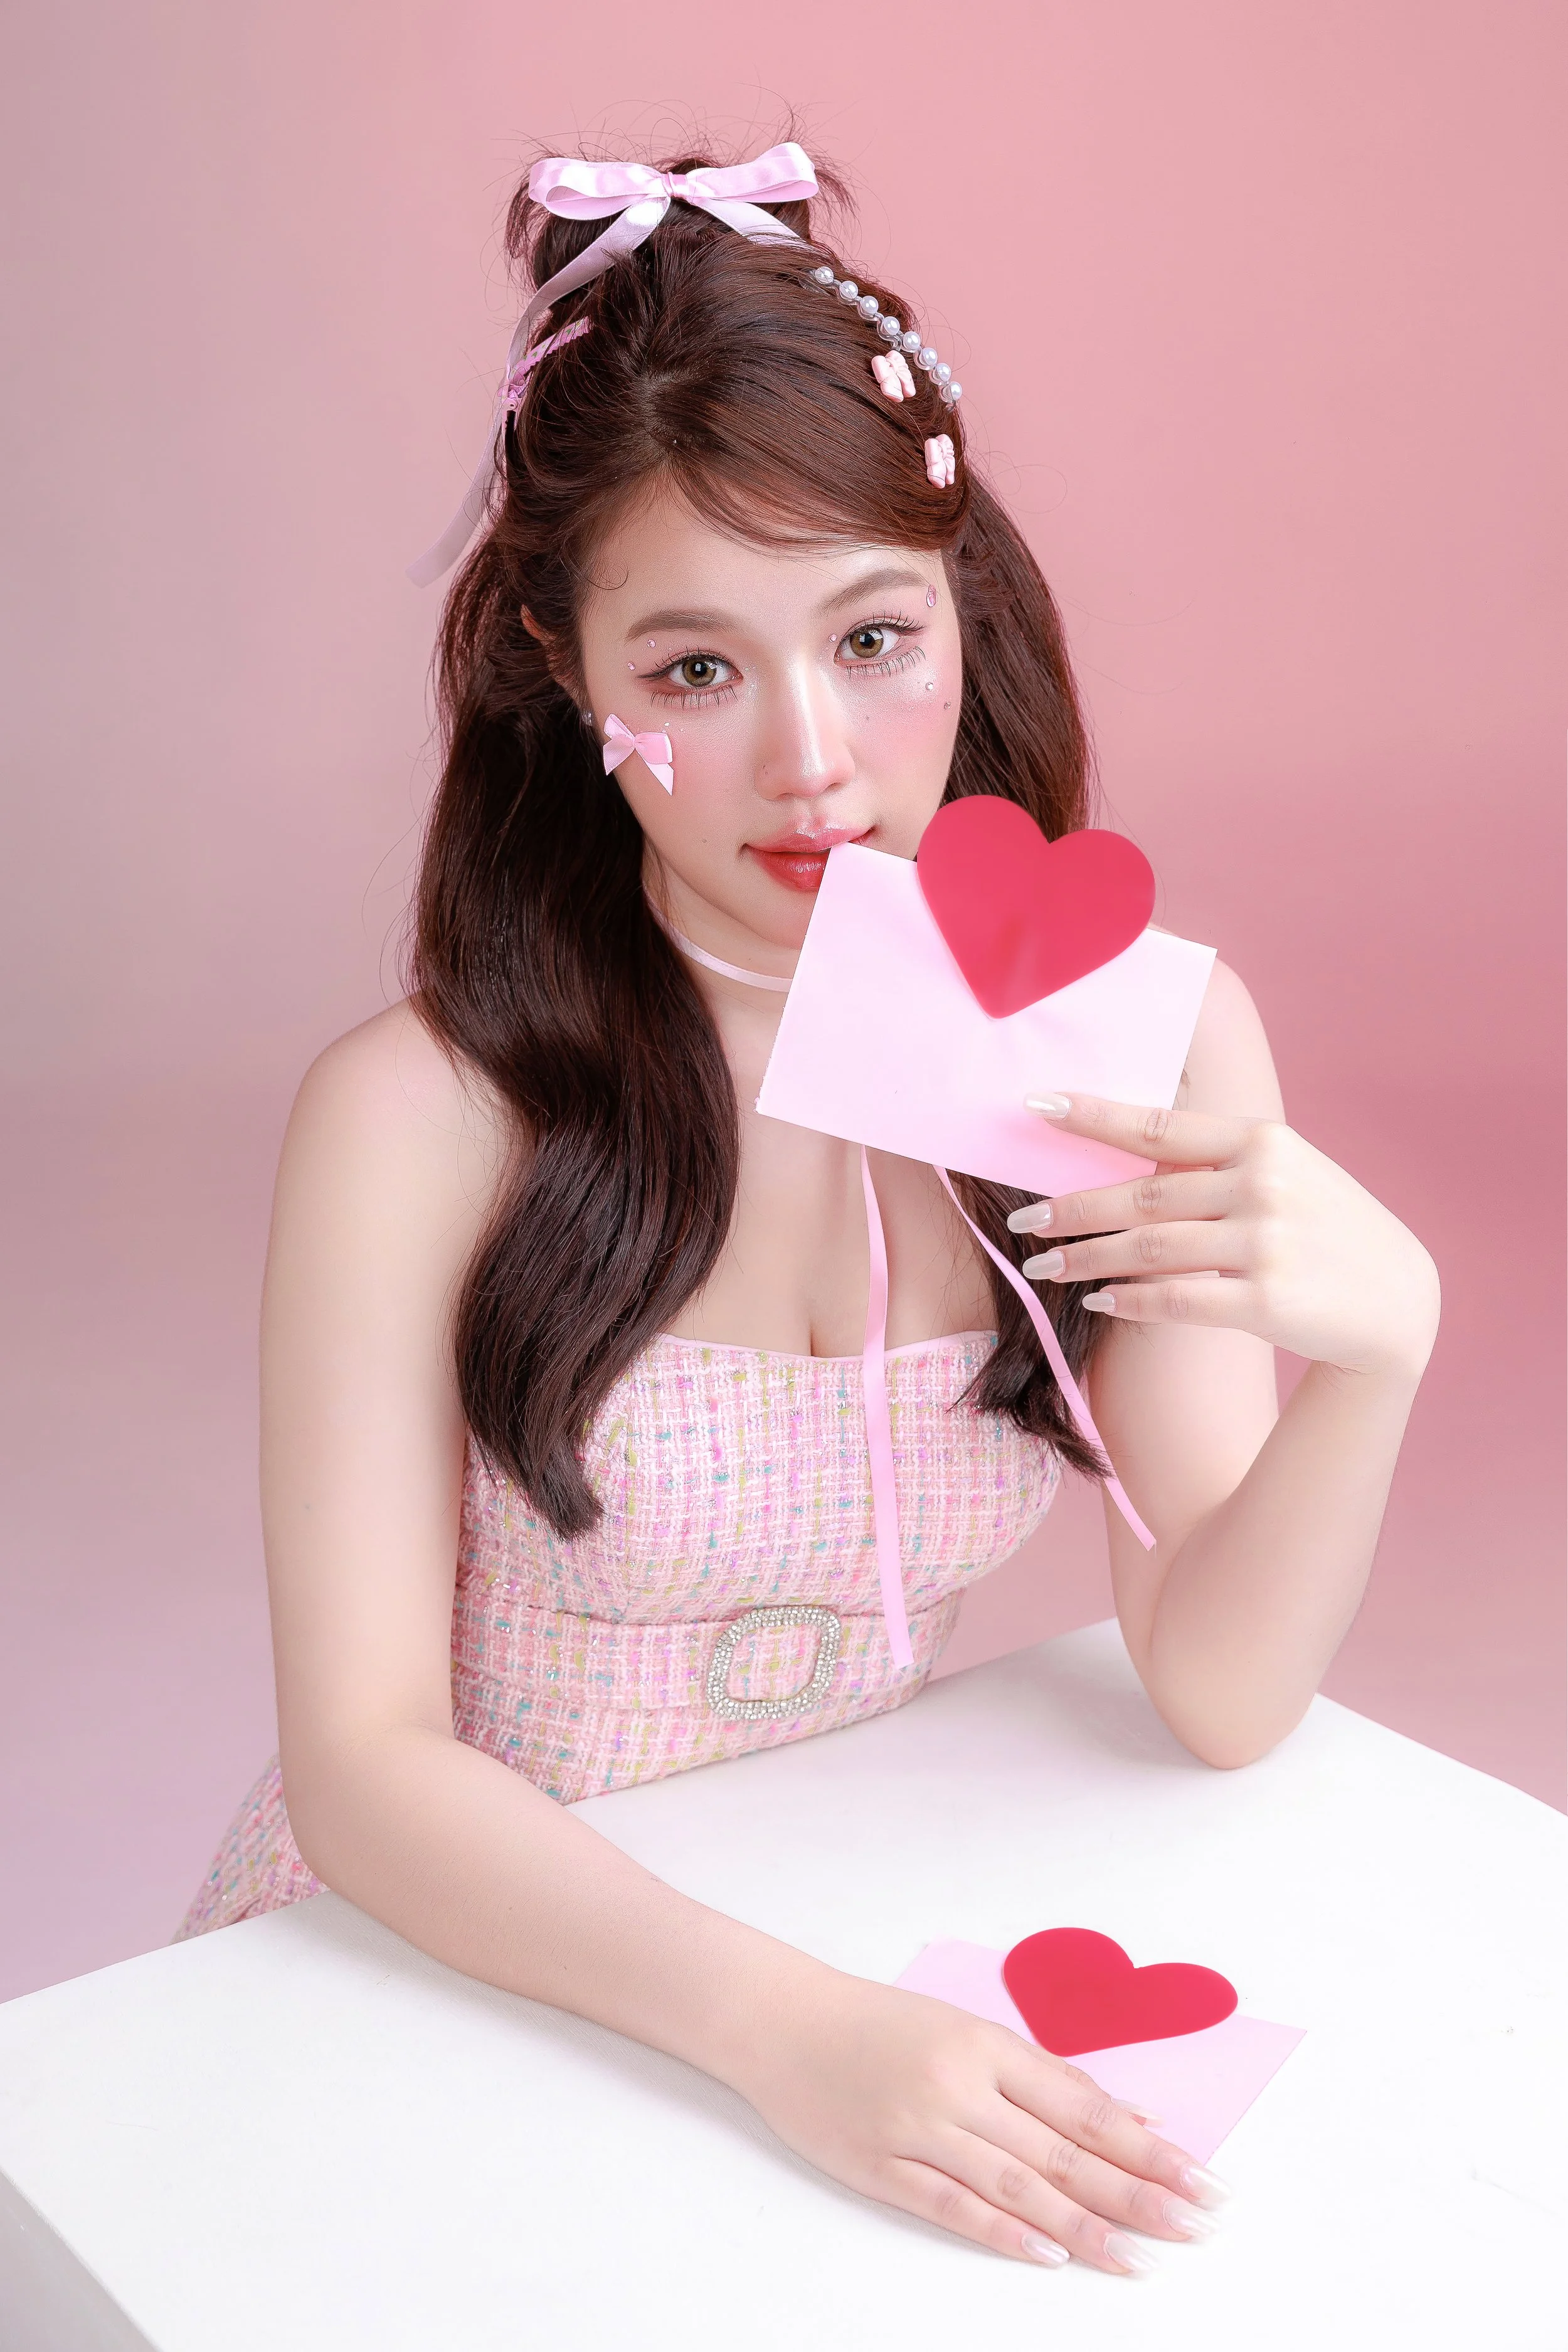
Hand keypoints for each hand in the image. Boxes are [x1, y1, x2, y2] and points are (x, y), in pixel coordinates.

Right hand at [733, 1972, 1225, 2272]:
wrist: (781, 2020)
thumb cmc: (879, 2022)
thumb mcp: (963, 2030)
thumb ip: (1041, 2076)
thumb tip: (1127, 2115)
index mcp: (984, 2044)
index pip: (1084, 2107)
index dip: (1146, 2148)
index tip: (1199, 2179)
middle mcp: (959, 2086)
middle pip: (1063, 2151)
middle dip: (1136, 2194)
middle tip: (1194, 2225)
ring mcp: (918, 2129)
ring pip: (1017, 2186)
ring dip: (1084, 2226)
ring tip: (1139, 2258)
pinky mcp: (878, 2167)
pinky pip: (950, 2206)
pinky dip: (1003, 2233)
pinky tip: (1049, 2255)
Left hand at [1011, 1094, 1439, 1383]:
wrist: (1399, 1301)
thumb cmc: (1328, 1232)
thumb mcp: (1290, 1173)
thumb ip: (1220, 1162)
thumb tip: (1128, 1155)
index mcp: (1264, 1141)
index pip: (1159, 1124)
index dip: (1093, 1115)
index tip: (1036, 1105)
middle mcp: (1263, 1184)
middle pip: (1142, 1194)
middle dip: (1073, 1208)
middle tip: (1022, 1218)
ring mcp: (1266, 1243)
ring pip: (1149, 1249)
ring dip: (1087, 1258)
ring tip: (1043, 1265)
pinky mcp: (1267, 1300)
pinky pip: (1177, 1300)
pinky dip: (1133, 1301)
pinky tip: (1102, 1299)